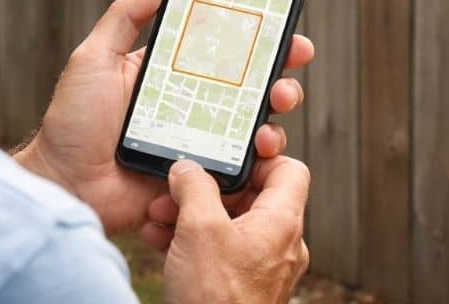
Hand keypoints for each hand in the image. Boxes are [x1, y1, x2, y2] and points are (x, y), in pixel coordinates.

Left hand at [14, 0, 314, 236]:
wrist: (65, 185)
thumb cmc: (72, 123)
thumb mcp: (94, 58)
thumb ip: (126, 16)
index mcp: (170, 72)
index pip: (223, 49)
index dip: (257, 37)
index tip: (284, 25)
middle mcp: (191, 104)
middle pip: (250, 86)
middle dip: (280, 73)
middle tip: (292, 64)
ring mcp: (199, 140)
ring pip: (253, 124)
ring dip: (275, 113)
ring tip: (277, 106)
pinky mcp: (201, 174)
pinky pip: (240, 165)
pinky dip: (259, 156)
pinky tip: (261, 146)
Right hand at [159, 157, 310, 303]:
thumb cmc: (215, 298)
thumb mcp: (199, 230)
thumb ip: (195, 187)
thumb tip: (188, 168)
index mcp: (282, 223)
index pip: (289, 170)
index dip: (260, 158)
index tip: (226, 157)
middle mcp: (280, 245)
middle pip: (252, 198)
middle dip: (208, 190)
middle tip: (176, 190)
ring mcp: (264, 269)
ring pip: (231, 225)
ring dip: (194, 216)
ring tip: (159, 217)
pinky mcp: (244, 288)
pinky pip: (223, 252)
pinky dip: (195, 242)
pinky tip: (160, 242)